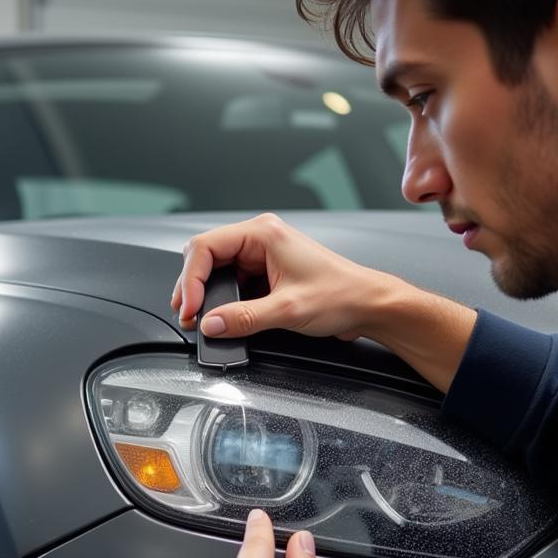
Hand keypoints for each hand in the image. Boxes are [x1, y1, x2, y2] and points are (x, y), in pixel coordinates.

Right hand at [170, 212, 391, 340]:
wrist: (369, 305)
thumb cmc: (342, 294)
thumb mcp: (288, 310)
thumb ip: (244, 318)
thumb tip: (211, 324)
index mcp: (263, 233)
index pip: (205, 247)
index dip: (191, 280)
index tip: (190, 308)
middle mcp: (260, 239)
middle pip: (205, 256)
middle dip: (192, 286)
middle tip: (189, 314)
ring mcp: (261, 256)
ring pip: (216, 270)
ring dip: (205, 294)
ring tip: (200, 318)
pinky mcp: (265, 274)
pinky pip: (232, 283)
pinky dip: (220, 300)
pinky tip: (218, 316)